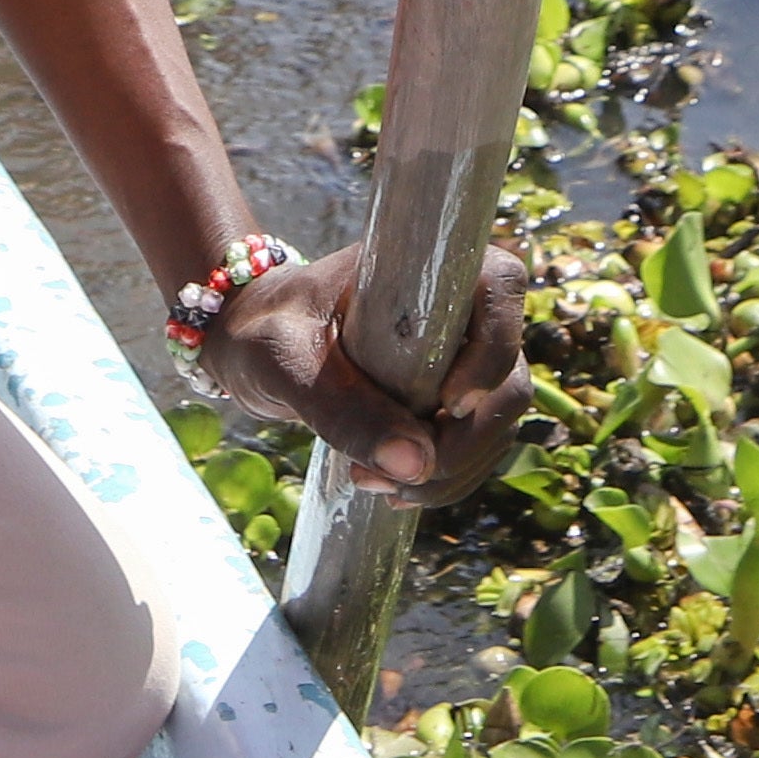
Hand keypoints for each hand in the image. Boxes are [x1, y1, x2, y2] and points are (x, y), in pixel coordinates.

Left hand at [195, 238, 532, 503]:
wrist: (250, 344)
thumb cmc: (265, 330)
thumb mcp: (286, 362)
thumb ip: (341, 407)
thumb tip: (415, 463)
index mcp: (425, 269)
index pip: (503, 286)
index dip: (495, 348)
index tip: (446, 403)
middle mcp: (455, 309)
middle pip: (508, 378)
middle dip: (464, 442)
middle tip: (397, 475)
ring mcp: (457, 358)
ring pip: (495, 423)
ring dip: (452, 470)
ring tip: (375, 485)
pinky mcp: (445, 400)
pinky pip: (471, 446)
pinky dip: (442, 478)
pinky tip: (390, 489)